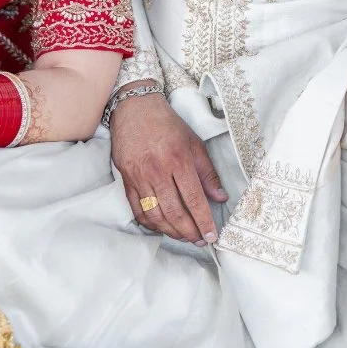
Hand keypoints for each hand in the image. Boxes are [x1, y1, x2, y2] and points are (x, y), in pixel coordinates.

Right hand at [111, 85, 227, 244]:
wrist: (135, 107)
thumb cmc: (167, 124)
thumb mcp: (193, 142)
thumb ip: (208, 172)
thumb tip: (220, 197)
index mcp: (178, 159)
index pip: (193, 199)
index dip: (203, 221)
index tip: (211, 236)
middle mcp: (157, 170)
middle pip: (174, 212)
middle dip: (189, 231)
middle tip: (199, 240)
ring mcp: (139, 176)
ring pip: (155, 214)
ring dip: (171, 231)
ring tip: (183, 236)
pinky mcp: (126, 178)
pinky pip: (137, 209)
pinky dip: (150, 223)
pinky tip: (161, 226)